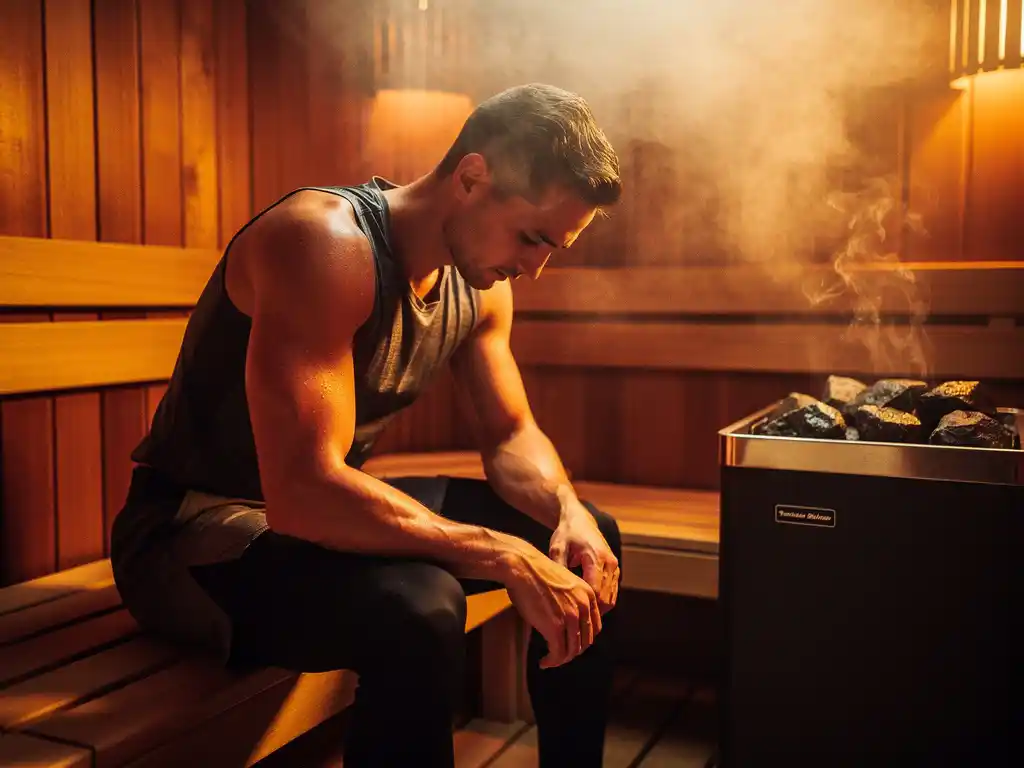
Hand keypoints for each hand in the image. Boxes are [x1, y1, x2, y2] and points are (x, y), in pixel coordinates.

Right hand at [502, 541, 601, 668]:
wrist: (523, 566)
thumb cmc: (536, 573)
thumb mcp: (564, 584)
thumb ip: (571, 601)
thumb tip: (567, 622)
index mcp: (588, 595)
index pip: (594, 628)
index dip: (583, 640)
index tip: (571, 644)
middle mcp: (584, 607)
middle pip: (585, 641)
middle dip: (572, 651)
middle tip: (560, 655)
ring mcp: (570, 617)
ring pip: (572, 650)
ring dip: (561, 659)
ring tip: (551, 661)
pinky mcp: (555, 627)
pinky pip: (558, 653)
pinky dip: (552, 661)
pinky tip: (544, 662)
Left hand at [549, 503, 619, 615]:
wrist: (580, 520)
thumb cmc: (566, 534)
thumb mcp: (558, 548)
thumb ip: (558, 568)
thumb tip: (554, 592)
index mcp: (596, 557)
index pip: (595, 592)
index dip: (583, 606)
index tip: (569, 615)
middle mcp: (610, 563)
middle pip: (605, 599)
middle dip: (590, 611)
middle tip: (573, 621)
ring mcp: (614, 567)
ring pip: (611, 599)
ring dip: (597, 609)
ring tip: (579, 615)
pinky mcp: (615, 569)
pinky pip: (612, 593)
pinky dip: (602, 601)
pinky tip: (586, 605)